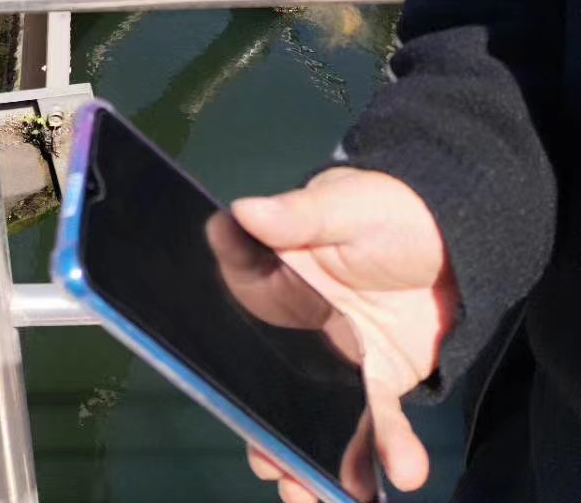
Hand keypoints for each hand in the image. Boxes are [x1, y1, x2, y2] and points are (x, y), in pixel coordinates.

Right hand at [207, 167, 457, 502]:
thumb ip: (298, 215)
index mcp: (272, 279)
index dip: (227, 360)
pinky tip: (402, 470)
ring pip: (317, 419)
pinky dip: (388, 450)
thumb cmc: (382, 206)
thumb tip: (243, 210)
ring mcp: (337, 361)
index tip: (226, 396)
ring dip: (315, 462)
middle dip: (267, 435)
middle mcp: (296, 330)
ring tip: (315, 492)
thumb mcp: (341, 205)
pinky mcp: (380, 381)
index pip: (237, 321)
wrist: (451, 230)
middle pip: (270, 387)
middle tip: (272, 468)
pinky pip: (379, 422)